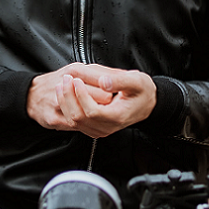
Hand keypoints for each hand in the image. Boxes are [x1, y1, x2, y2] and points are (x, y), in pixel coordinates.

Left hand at [27, 63, 155, 136]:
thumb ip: (119, 80)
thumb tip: (103, 81)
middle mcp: (108, 127)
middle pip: (79, 117)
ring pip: (74, 122)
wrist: (146, 104)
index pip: (92, 111)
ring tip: (62, 84)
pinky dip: (67, 108)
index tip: (76, 80)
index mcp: (118, 116)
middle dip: (68, 97)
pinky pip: (75, 123)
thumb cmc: (142, 91)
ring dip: (65, 102)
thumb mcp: (136, 81)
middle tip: (65, 79)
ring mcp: (100, 130)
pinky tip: (66, 94)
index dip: (80, 95)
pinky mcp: (95, 128)